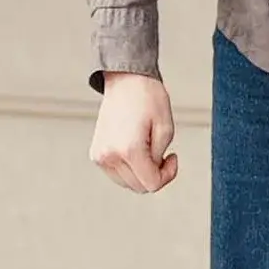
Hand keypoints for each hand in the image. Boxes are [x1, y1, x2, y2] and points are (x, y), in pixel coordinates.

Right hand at [91, 74, 176, 195]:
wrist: (126, 81)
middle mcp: (110, 156)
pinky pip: (117, 173)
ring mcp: (100, 156)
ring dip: (142, 172)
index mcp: (129, 150)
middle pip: (139, 187)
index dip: (168, 175)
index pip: (151, 184)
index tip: (173, 156)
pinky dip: (130, 168)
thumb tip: (151, 174)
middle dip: (155, 174)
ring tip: (149, 149)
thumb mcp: (166, 129)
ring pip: (127, 183)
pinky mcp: (96, 154)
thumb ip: (160, 158)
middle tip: (164, 154)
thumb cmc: (149, 99)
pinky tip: (136, 149)